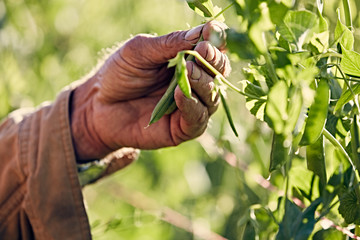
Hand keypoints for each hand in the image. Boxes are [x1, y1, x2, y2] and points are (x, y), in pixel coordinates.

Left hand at [71, 21, 230, 160]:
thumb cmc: (119, 74)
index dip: (216, 41)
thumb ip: (169, 44)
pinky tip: (180, 94)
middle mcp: (194, 85)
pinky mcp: (181, 130)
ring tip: (189, 70)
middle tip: (202, 52)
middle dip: (214, 61)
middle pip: (218, 74)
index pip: (212, 51)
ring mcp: (190, 108)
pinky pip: (197, 119)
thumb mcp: (140, 52)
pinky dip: (192, 106)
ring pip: (212, 97)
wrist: (99, 106)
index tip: (211, 32)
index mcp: (188, 62)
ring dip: (204, 83)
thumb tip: (202, 31)